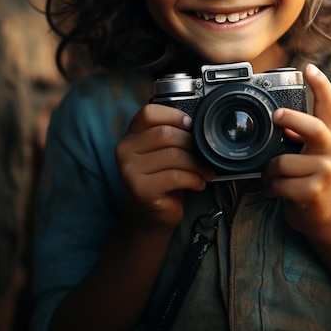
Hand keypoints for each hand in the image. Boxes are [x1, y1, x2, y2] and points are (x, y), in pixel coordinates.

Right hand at [115, 104, 214, 232]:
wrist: (150, 217)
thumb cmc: (161, 181)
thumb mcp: (161, 154)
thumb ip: (169, 136)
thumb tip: (197, 126)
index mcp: (130, 136)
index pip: (148, 113)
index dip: (173, 115)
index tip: (190, 125)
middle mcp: (125, 150)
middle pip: (165, 134)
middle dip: (191, 143)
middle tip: (204, 154)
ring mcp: (130, 171)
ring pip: (173, 155)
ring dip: (197, 164)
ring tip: (205, 172)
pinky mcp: (141, 190)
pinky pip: (175, 176)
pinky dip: (193, 179)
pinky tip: (198, 183)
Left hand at [262, 63, 330, 235]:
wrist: (329, 215)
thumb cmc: (315, 175)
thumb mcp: (314, 150)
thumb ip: (301, 132)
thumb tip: (280, 118)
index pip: (329, 104)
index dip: (320, 84)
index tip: (309, 68)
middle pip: (314, 128)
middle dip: (292, 120)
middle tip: (276, 116)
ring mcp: (324, 172)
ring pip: (282, 163)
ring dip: (269, 170)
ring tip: (271, 175)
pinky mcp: (312, 192)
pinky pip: (279, 184)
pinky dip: (269, 187)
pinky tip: (274, 189)